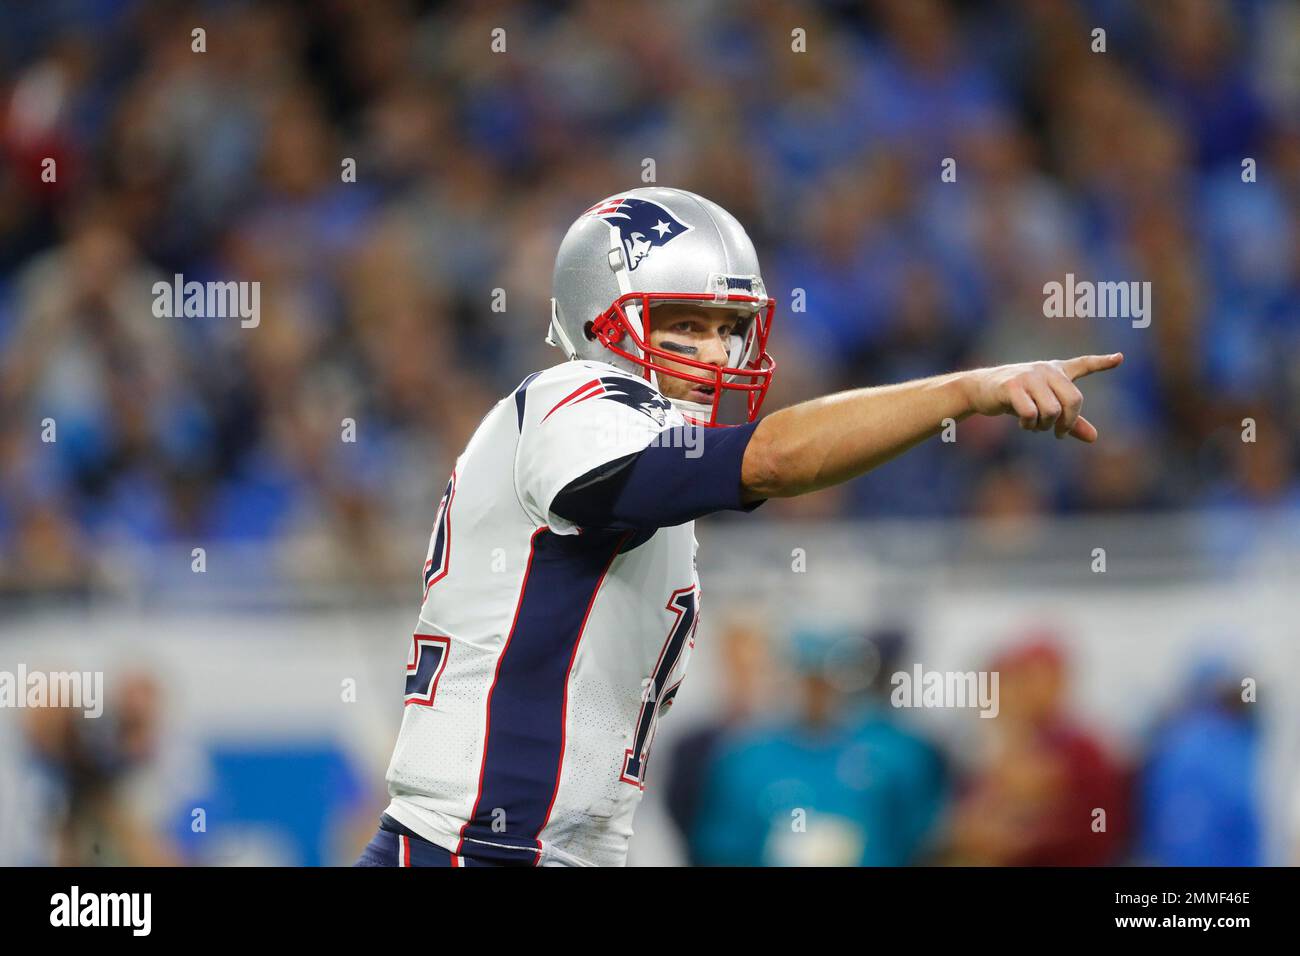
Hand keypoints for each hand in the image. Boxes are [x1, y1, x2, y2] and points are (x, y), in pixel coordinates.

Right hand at [963, 353, 1122, 441]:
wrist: (980, 389)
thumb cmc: (1015, 397)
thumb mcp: (1044, 407)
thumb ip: (1070, 421)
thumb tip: (1094, 438)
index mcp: (1056, 371)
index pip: (1083, 365)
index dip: (1102, 363)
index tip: (1120, 358)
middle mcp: (1046, 370)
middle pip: (1073, 400)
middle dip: (1067, 422)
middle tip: (1058, 433)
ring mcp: (1029, 377)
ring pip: (1052, 410)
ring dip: (1045, 426)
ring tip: (1035, 426)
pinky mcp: (1012, 386)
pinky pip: (1031, 413)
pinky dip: (1029, 424)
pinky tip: (1023, 423)